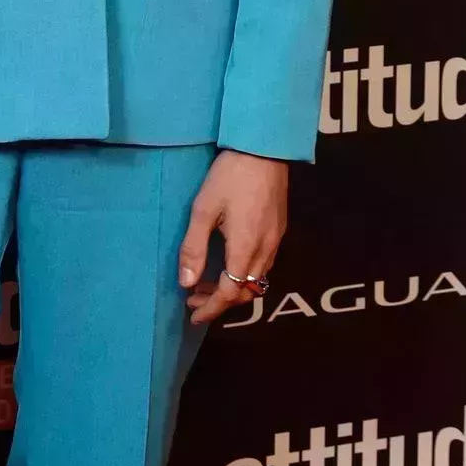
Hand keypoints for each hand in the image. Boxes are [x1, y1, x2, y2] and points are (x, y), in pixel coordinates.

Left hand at [177, 150, 286, 326]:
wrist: (264, 149)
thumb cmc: (230, 176)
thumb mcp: (203, 210)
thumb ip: (194, 248)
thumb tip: (186, 283)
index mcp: (245, 248)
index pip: (229, 292)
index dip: (210, 309)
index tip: (193, 316)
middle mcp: (265, 250)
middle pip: (246, 292)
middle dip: (220, 302)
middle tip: (194, 299)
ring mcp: (276, 241)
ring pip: (257, 281)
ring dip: (232, 289)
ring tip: (206, 283)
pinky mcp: (279, 231)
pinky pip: (264, 266)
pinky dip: (244, 275)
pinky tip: (227, 264)